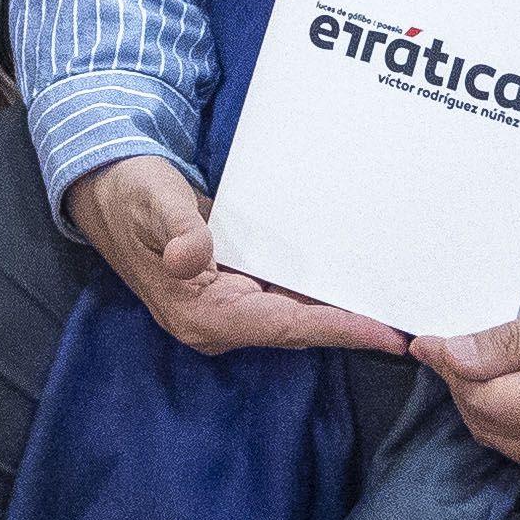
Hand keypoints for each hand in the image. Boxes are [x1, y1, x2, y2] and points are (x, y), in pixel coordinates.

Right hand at [63, 157, 404, 359]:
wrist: (107, 186)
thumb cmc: (131, 193)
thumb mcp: (153, 203)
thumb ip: (178, 230)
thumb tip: (193, 256)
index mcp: (203, 314)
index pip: (285, 327)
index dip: (337, 330)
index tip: (385, 333)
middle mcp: (219, 320)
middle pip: (300, 329)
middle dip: (352, 327)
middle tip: (411, 322)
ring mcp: (228, 306)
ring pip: (297, 316)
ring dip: (342, 311)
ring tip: (396, 304)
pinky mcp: (234, 287)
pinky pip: (287, 298)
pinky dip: (321, 292)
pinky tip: (353, 279)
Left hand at [412, 273, 519, 475]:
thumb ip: (511, 340)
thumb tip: (449, 353)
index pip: (484, 400)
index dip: (450, 366)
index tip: (427, 337)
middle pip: (489, 427)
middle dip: (465, 386)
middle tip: (458, 340)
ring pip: (509, 442)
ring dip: (487, 402)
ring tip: (488, 356)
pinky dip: (515, 417)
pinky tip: (518, 381)